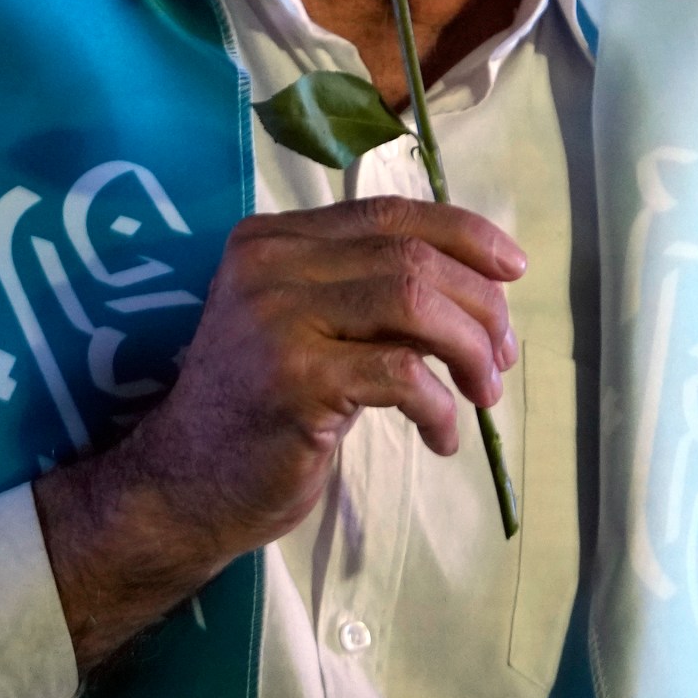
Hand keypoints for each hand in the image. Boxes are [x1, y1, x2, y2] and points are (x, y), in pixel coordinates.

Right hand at [32, 196, 525, 669]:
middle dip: (479, 304)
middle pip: (411, 256)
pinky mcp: (293, 378)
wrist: (185, 486)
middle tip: (503, 356)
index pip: (387, 212)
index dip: (463, 234)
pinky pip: (401, 374)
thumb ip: (365, 292)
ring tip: (484, 392)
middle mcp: (268, 263)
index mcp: (272, 238)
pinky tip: (442, 436)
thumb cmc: (259, 410)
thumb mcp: (307, 329)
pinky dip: (440, 406)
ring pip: (414, 302)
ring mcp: (276, 317)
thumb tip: (480, 283)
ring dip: (470, 349)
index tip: (513, 270)